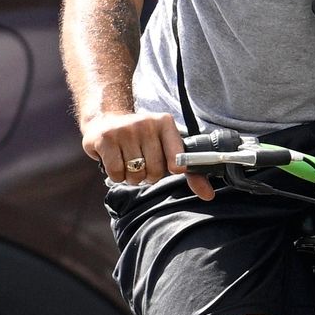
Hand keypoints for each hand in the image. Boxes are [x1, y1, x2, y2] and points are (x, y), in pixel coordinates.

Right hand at [84, 106, 205, 195]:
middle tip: (142, 163)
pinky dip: (117, 175)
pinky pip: (116, 173)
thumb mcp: (167, 147)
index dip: (174, 168)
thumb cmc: (142, 139)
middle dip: (148, 175)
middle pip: (155, 170)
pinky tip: (116, 160)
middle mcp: (146, 123)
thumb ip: (190, 172)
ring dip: (131, 176)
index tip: (172, 169)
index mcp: (165, 123)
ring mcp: (124, 130)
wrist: (105, 118)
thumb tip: (208, 195)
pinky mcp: (105, 138)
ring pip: (135, 174)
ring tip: (128, 161)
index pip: (178, 157)